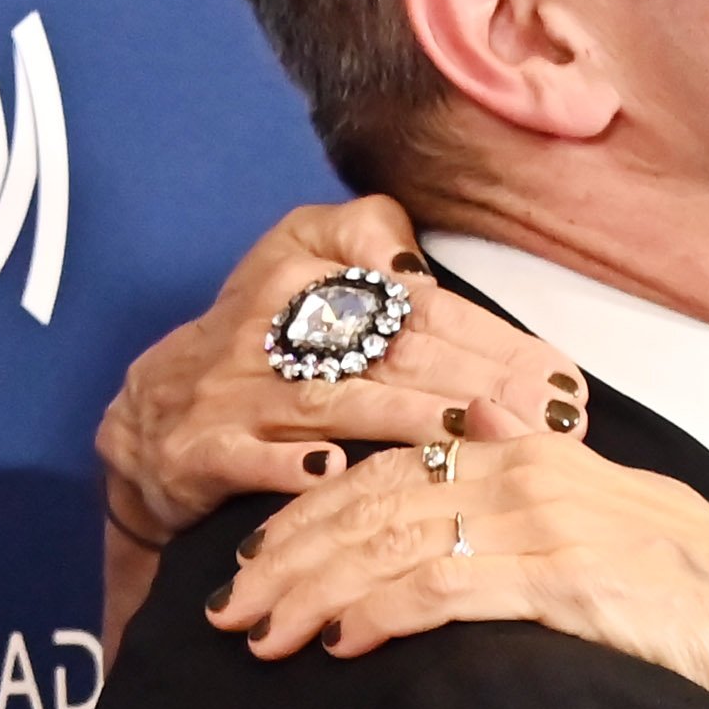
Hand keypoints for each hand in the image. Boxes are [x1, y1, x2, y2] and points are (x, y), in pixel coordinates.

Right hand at [95, 199, 584, 640]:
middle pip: (387, 354)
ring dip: (403, 422)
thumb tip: (419, 261)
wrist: (148, 415)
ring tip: (471, 436)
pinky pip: (249, 460)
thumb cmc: (257, 340)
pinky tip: (337, 473)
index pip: (414, 304)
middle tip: (546, 420)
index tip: (559, 378)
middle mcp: (267, 326)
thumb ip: (365, 234)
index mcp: (300, 270)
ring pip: (331, 404)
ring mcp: (232, 392)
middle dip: (473, 386)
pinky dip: (291, 467)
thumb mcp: (301, 258)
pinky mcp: (200, 450)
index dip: (490, 339)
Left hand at [213, 432, 708, 708]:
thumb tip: (481, 432)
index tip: (254, 560)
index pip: (386, 472)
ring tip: (259, 637)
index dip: (307, 514)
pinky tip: (337, 642)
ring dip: (310, 592)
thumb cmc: (699, 590)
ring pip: (389, 544)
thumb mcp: (610, 511)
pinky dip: (378, 613)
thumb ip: (536, 478)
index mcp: (527, 453)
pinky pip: (443, 589)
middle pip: (367, 503)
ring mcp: (542, 524)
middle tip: (225, 608)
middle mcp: (525, 473)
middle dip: (284, 556)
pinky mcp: (561, 580)